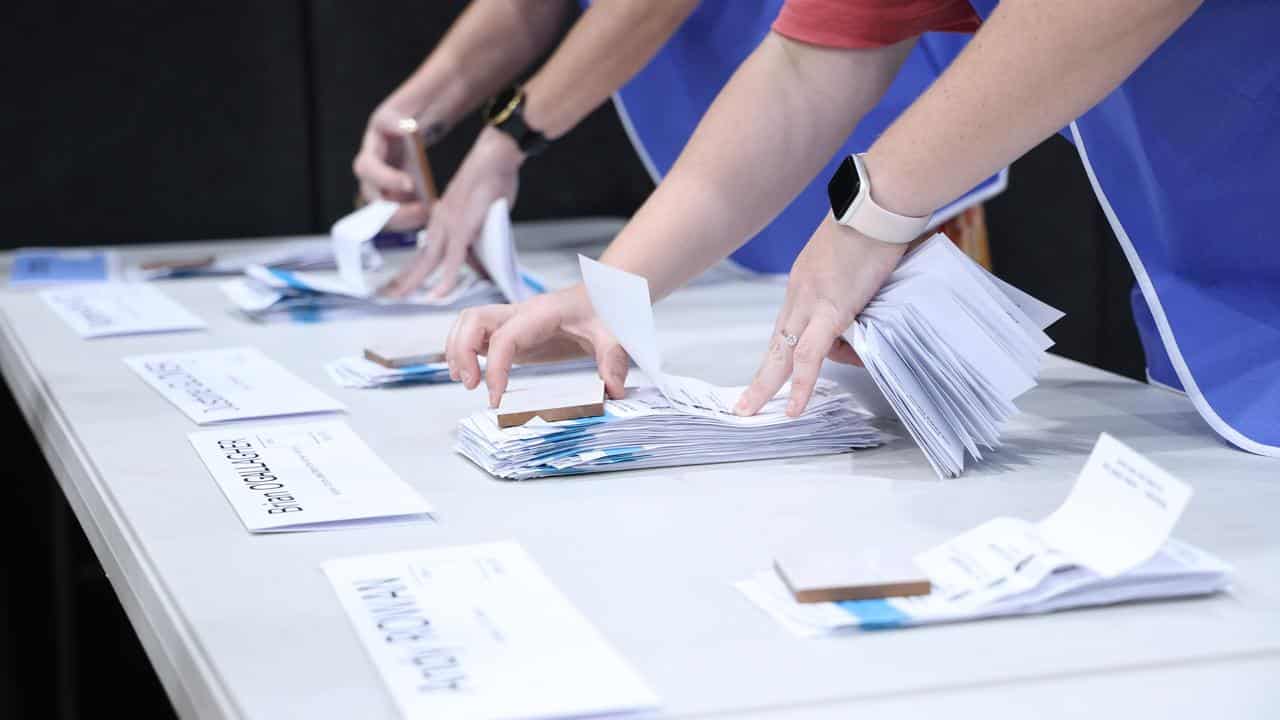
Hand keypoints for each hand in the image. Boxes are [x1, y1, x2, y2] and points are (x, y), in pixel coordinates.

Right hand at [353, 101, 438, 229]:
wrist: (411, 128)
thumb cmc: (403, 119)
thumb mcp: (398, 111)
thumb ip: (397, 120)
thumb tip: (405, 127)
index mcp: (370, 152)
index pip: (367, 169)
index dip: (385, 178)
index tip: (410, 183)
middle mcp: (372, 176)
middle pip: (373, 201)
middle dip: (395, 210)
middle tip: (423, 210)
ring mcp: (383, 190)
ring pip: (386, 214)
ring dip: (407, 219)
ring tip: (431, 214)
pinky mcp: (397, 199)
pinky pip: (401, 216)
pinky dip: (416, 218)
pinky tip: (434, 213)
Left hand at [384, 126, 523, 298]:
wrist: (495, 156)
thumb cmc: (492, 181)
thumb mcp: (482, 215)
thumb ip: (478, 241)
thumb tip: (479, 266)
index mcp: (442, 219)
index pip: (425, 250)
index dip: (413, 269)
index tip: (402, 284)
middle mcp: (441, 222)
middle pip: (421, 258)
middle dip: (404, 279)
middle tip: (388, 296)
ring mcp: (450, 224)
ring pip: (430, 260)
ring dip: (416, 281)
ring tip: (402, 298)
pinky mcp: (463, 226)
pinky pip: (453, 258)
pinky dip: (446, 279)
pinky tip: (439, 294)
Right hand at [446, 285, 629, 406]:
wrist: (604, 295)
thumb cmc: (605, 310)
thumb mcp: (615, 334)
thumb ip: (613, 360)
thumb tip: (613, 391)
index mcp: (541, 313)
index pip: (505, 337)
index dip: (495, 368)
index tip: (496, 398)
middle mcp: (519, 312)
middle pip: (472, 319)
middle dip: (461, 351)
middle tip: (470, 385)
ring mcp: (511, 320)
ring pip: (467, 323)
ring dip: (457, 349)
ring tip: (466, 381)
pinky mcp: (510, 330)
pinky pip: (477, 334)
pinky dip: (465, 351)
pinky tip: (472, 374)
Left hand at [735, 215, 906, 417]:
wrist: (879, 202)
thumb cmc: (876, 223)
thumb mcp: (858, 261)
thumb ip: (857, 290)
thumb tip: (865, 320)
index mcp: (805, 281)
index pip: (787, 325)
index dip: (778, 353)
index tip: (770, 374)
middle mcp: (800, 293)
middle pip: (775, 344)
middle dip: (759, 379)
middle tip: (743, 406)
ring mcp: (812, 301)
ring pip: (783, 354)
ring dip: (769, 386)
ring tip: (763, 411)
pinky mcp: (832, 308)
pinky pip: (810, 355)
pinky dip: (801, 384)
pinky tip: (794, 407)